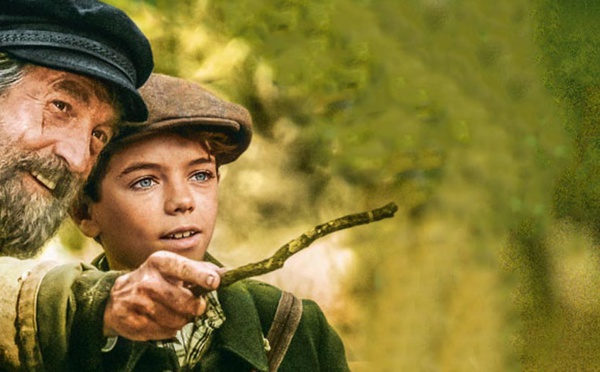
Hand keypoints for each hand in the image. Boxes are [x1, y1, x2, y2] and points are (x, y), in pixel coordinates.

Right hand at [102, 251, 221, 340]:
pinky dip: (168, 330)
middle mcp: (146, 280)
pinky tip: (161, 320)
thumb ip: (202, 270)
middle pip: (184, 301)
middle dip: (195, 307)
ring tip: (175, 312)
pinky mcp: (130, 320)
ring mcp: (136, 301)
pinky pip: (163, 332)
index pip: (184, 268)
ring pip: (176, 320)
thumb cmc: (157, 280)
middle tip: (195, 307)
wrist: (118, 296)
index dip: (201, 276)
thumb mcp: (175, 268)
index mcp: (160, 262)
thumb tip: (227, 273)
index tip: (215, 282)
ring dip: (182, 320)